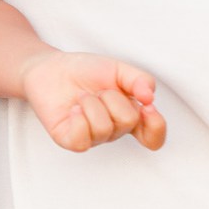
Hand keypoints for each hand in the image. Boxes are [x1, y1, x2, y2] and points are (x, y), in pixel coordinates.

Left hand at [18, 51, 166, 152]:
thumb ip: (140, 80)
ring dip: (91, 104)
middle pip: (128, 122)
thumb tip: (150, 98)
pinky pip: (81, 140)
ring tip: (81, 97)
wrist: (51, 67)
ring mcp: (91, 137)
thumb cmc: (85, 71)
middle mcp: (113, 130)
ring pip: (104, 129)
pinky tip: (73, 109)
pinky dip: (78, 119)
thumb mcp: (118, 69)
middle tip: (98, 89)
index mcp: (129, 115)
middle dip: (112, 98)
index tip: (147, 105)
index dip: (156, 126)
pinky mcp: (70, 140)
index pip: (153, 137)